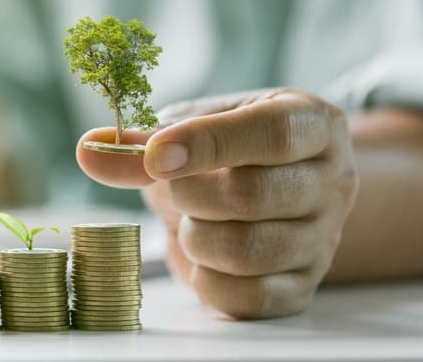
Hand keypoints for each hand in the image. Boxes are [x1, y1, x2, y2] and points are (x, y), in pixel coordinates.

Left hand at [76, 89, 358, 318]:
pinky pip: (250, 299)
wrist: (266, 188)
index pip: (271, 132)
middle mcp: (332, 180)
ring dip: (196, 237)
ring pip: (251, 251)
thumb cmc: (226, 149)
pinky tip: (199, 255)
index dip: (208, 144)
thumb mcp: (194, 129)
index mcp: (312, 122)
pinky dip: (207, 281)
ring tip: (189, 220)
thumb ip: (143, 141)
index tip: (155, 155)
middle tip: (172, 188)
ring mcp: (324, 238)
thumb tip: (89, 149)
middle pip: (255, 195)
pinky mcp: (304, 286)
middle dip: (189, 194)